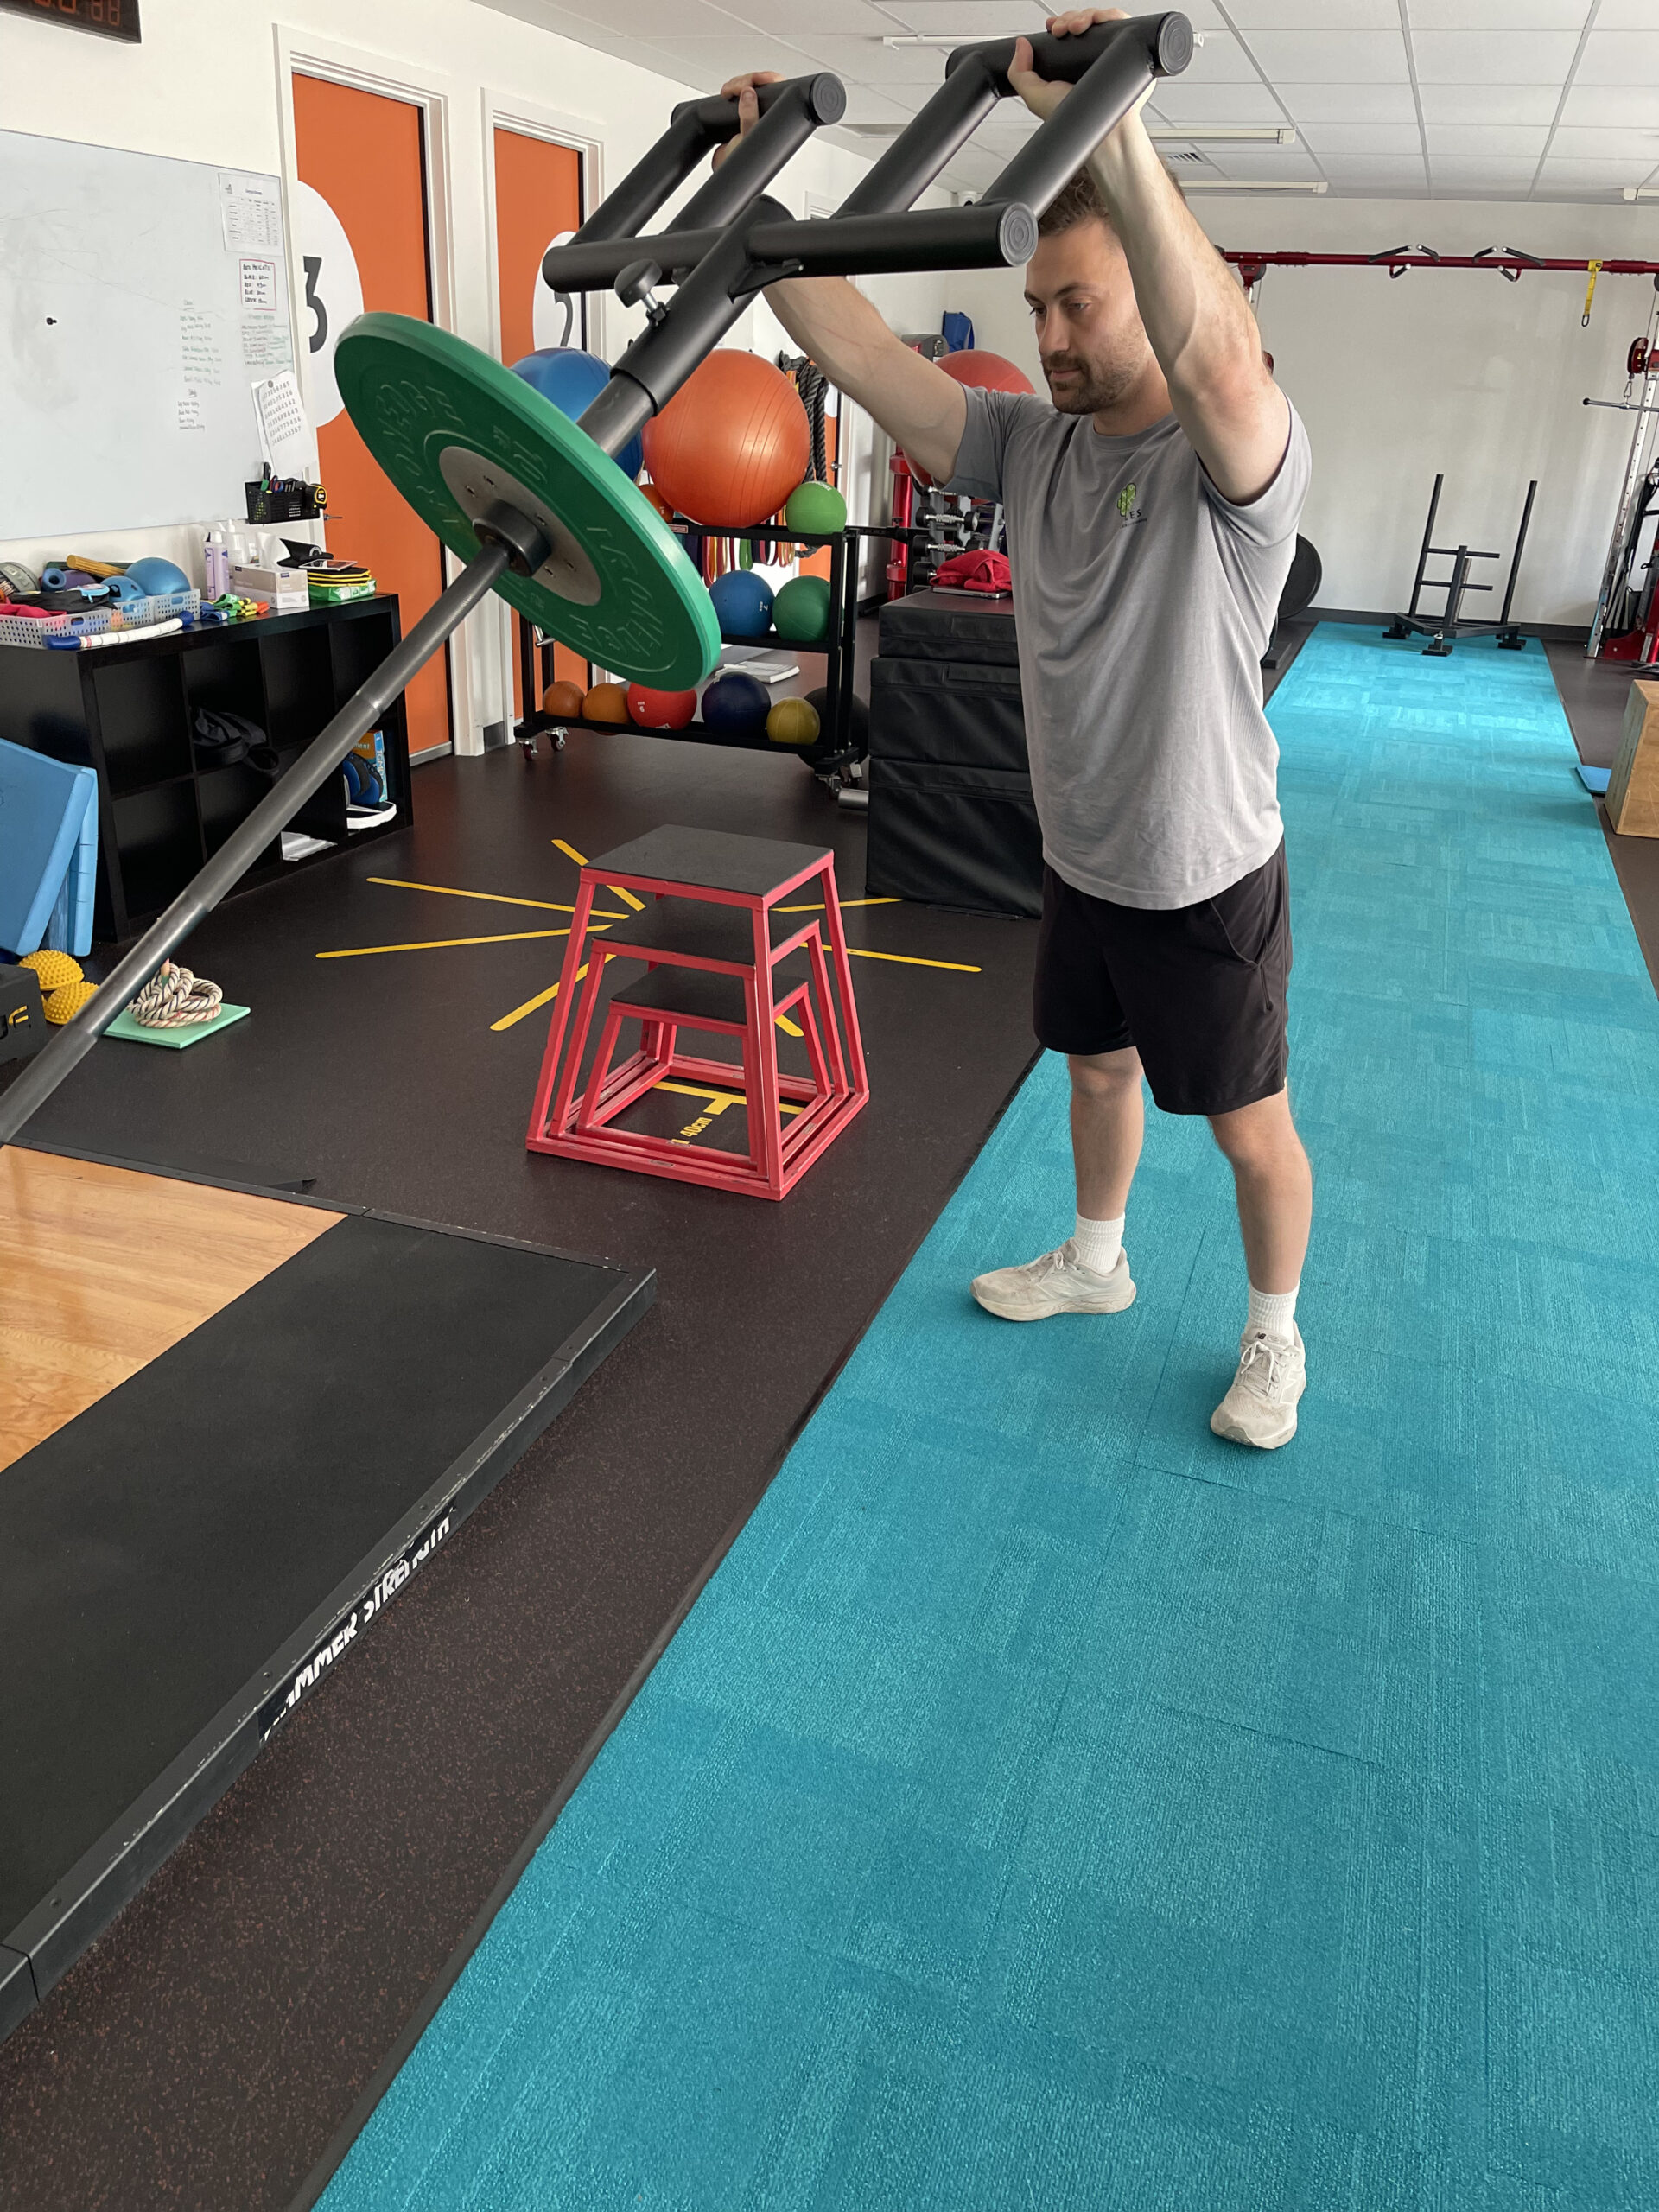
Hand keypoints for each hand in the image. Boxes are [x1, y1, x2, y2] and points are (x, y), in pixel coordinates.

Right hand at [712, 71, 781, 167]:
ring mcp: (754, 111)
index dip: (768, 79)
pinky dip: (730, 90)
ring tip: (727, 92)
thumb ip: (749, 116)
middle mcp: (767, 113)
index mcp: (776, 119)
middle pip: (762, 85)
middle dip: (746, 81)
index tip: (754, 79)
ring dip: (736, 85)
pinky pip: (738, 93)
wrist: (726, 168)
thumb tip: (749, 93)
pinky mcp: (741, 111)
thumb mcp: (747, 137)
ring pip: (749, 87)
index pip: (779, 90)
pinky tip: (725, 94)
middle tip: (734, 88)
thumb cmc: (742, 160)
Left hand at [1009, 10, 1149, 127]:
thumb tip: (1020, 45)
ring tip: (1076, 27)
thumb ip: (1020, 74)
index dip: (1059, 24)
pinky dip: (1108, 16)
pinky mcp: (1127, 50)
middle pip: (1082, 23)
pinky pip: (1121, 22)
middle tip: (1061, 29)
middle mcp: (1090, 59)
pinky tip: (1097, 22)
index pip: (1067, 34)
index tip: (1052, 28)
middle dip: (1069, 19)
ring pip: (1099, 20)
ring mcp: (1109, 54)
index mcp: (1070, 66)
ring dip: (1086, 16)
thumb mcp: (1036, 97)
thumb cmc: (1075, 121)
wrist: (1103, 130)